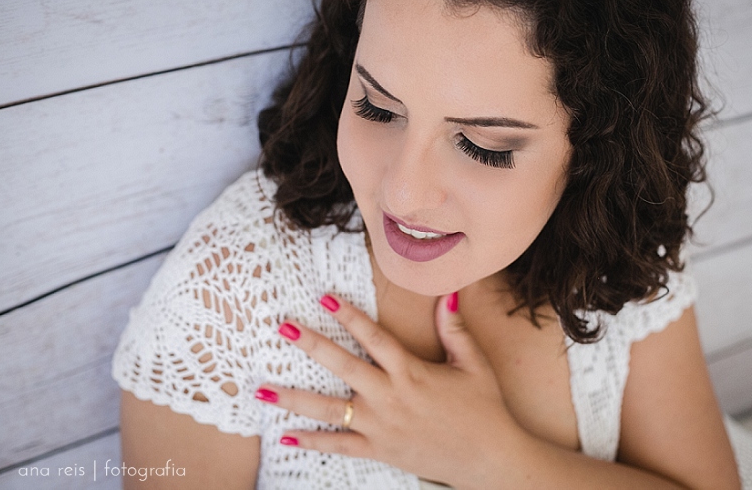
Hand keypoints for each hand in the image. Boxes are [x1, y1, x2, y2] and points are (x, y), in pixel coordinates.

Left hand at [255, 293, 519, 487]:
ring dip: (294, 398)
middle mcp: (390, 397)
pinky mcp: (379, 449)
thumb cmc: (484, 408)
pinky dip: (312, 442)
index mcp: (412, 372)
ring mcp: (381, 426)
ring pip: (329, 410)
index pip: (373, 337)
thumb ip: (454, 329)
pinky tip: (286, 435)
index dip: (347, 315)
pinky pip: (339, 446)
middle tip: (282, 328)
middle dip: (311, 345)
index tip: (323, 296)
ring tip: (262, 390)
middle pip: (343, 367)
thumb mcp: (473, 364)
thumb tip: (448, 293)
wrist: (489, 458)